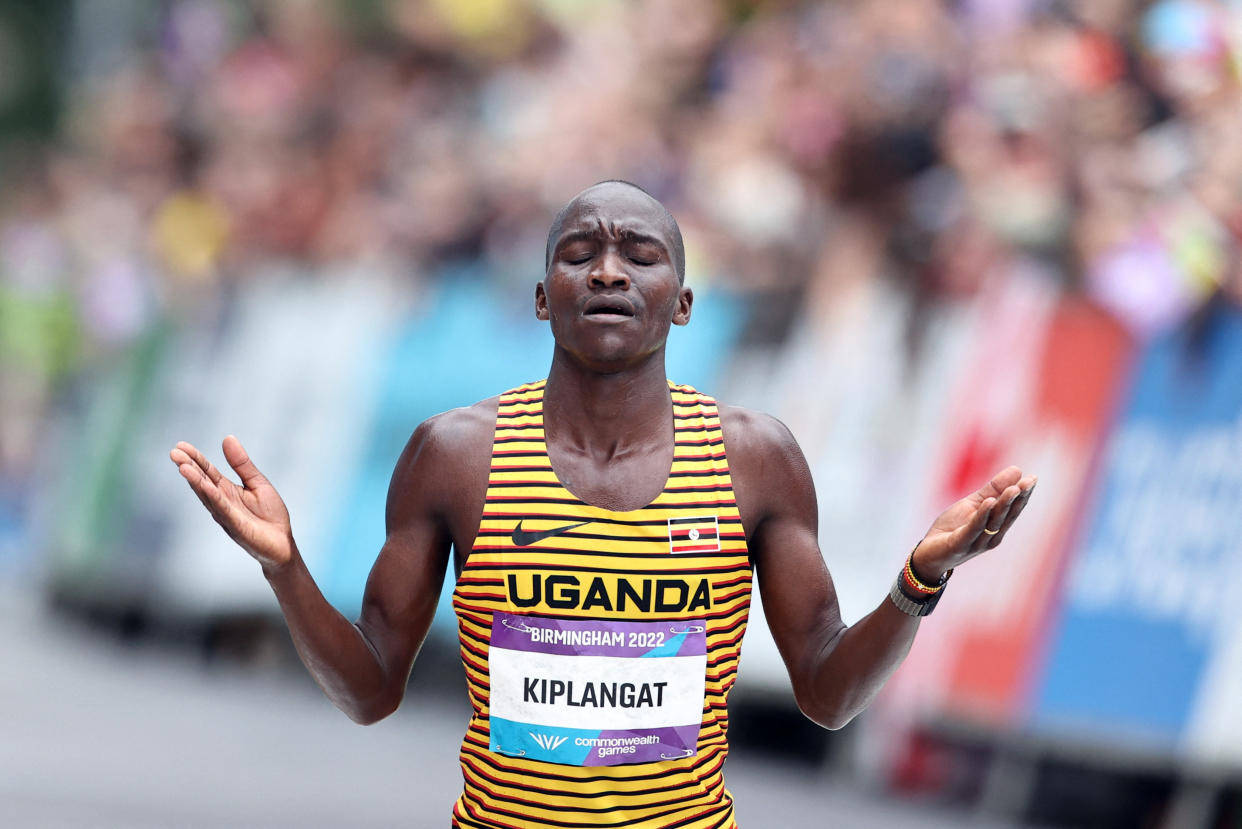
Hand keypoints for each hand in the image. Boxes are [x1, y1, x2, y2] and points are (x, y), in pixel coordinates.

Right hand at [169, 436, 294, 570]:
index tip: (180, 445)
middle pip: (202, 482)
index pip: (207, 472)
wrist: (283, 543)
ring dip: (195, 482)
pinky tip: (206, 486)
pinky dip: (215, 498)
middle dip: (188, 467)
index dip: (195, 459)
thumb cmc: (270, 515)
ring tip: (182, 466)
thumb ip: (242, 464)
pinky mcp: (236, 527)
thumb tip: (227, 437)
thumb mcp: (257, 482)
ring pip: (208, 496)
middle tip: (174, 452)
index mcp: (226, 491)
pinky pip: (224, 510)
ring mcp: (226, 515)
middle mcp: (221, 502)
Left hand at [911, 466, 1036, 579]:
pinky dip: (982, 515)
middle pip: (1008, 515)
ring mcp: (977, 542)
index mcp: (996, 527)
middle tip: (1029, 481)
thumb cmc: (952, 529)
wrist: (929, 554)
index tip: (1033, 478)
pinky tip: (989, 502)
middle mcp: (992, 536)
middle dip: (1019, 498)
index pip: (1013, 509)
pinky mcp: (961, 544)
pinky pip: (974, 528)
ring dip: (1004, 504)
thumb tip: (1017, 470)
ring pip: (994, 521)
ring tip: (1013, 489)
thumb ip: (992, 489)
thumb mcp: (972, 504)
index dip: (1024, 494)